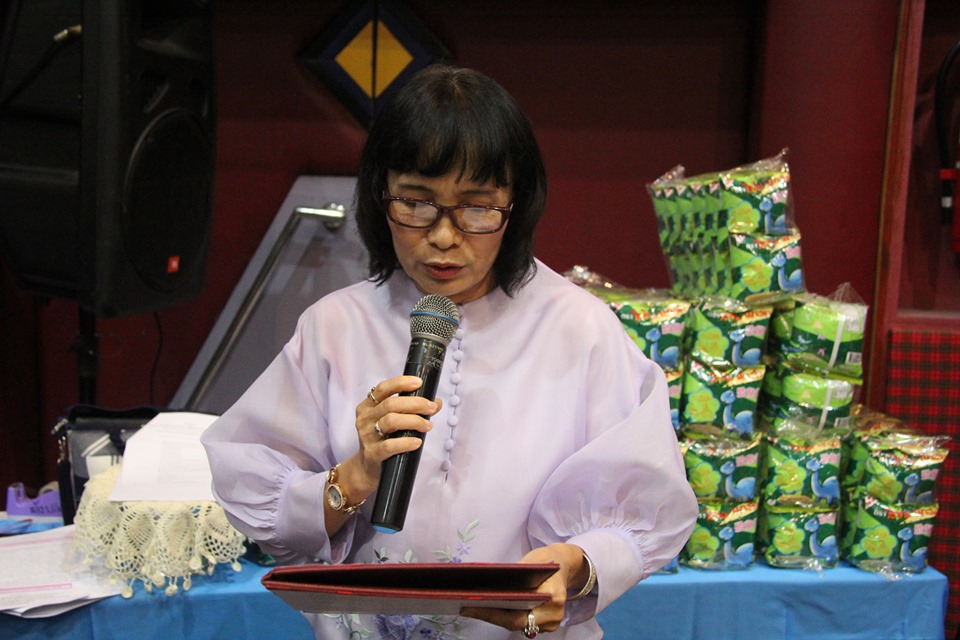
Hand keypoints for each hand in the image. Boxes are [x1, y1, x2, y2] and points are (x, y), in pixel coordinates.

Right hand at [323, 376, 440, 535]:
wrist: (367, 469)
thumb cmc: (384, 440)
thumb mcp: (394, 422)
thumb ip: (412, 410)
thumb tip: (437, 402)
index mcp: (367, 406)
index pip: (382, 388)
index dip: (401, 383)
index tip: (419, 383)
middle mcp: (365, 419)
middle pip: (391, 404)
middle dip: (415, 403)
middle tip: (431, 407)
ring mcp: (367, 436)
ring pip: (391, 421)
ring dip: (414, 421)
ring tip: (428, 425)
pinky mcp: (372, 454)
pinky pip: (390, 446)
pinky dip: (406, 442)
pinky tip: (417, 441)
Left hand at [460, 544, 588, 634]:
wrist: (566, 566)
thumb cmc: (546, 560)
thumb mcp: (532, 561)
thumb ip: (514, 576)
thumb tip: (485, 583)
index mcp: (553, 597)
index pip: (517, 614)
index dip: (491, 612)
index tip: (469, 605)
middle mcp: (554, 615)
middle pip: (515, 623)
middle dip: (488, 615)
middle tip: (465, 606)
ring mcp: (552, 623)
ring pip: (517, 625)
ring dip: (495, 616)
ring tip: (472, 606)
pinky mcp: (547, 625)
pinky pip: (523, 624)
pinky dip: (505, 616)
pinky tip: (489, 608)